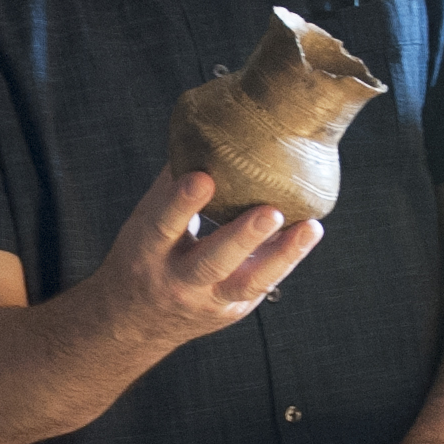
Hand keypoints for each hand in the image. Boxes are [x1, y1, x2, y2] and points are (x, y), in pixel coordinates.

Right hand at [97, 170, 322, 349]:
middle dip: (242, 238)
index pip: (164, 225)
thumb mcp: (145, 220)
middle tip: (270, 212)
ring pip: (246, 283)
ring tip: (309, 229)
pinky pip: (262, 285)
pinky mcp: (232, 310)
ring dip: (281, 255)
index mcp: (147, 251)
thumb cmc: (145, 254)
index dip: (181, 202)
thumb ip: (175, 181)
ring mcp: (208, 301)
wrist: (135, 318)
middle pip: (210, 263)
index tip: (203, 179)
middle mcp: (176, 280)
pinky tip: (307, 233)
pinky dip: (285, 259)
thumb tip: (208, 125)